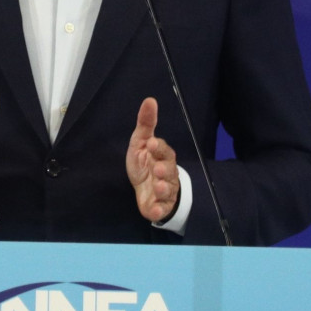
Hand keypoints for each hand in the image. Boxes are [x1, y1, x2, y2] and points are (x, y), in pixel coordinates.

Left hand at [126, 97, 179, 222]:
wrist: (145, 190)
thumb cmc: (144, 163)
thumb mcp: (140, 142)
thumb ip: (145, 123)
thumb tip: (150, 100)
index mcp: (162, 157)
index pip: (164, 151)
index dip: (159, 148)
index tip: (152, 143)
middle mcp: (167, 174)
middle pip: (170, 171)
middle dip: (164, 170)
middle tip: (157, 168)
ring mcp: (165, 191)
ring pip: (168, 190)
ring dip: (164, 188)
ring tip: (158, 186)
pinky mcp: (160, 206)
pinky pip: (162, 209)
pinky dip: (159, 210)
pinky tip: (155, 210)